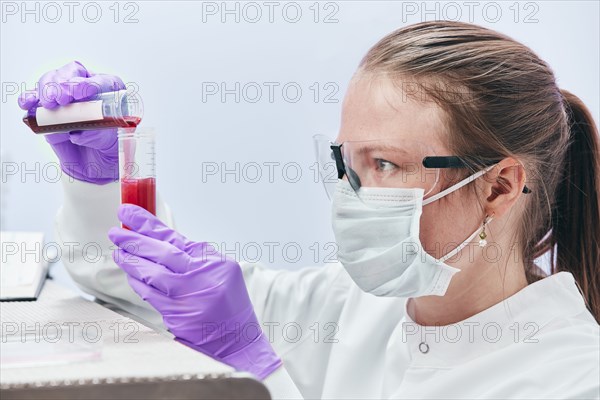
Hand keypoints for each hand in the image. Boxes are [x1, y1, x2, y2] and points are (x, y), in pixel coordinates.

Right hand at [18, 61, 124, 183]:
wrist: (95, 162)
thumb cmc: (107, 148)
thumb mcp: (110, 143)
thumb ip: (97, 135)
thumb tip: (78, 133)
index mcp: (111, 94)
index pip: (102, 81)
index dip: (90, 84)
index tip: (81, 92)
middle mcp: (87, 89)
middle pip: (72, 73)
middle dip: (64, 84)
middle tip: (60, 99)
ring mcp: (65, 97)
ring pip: (51, 81)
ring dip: (46, 89)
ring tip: (47, 104)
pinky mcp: (47, 109)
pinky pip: (35, 98)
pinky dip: (29, 98)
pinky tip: (27, 103)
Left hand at [108, 204, 281, 379]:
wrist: (238, 338)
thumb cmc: (229, 302)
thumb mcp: (222, 270)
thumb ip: (194, 255)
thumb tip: (159, 241)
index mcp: (211, 262)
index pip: (174, 237)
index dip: (147, 224)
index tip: (128, 213)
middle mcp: (200, 278)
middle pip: (160, 253)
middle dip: (133, 240)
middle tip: (116, 232)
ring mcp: (187, 298)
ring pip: (150, 275)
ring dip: (130, 262)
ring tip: (119, 252)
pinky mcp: (176, 317)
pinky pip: (150, 295)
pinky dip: (138, 283)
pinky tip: (131, 275)